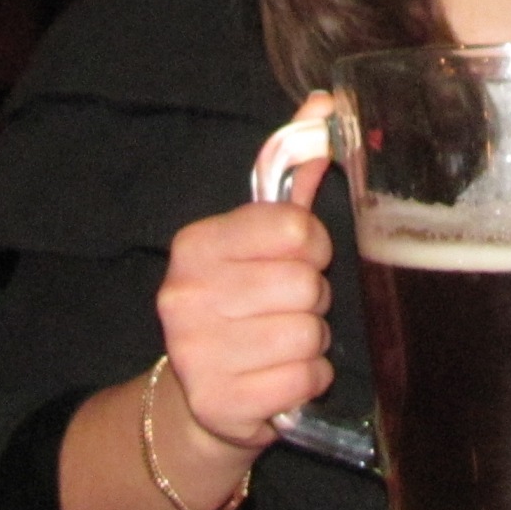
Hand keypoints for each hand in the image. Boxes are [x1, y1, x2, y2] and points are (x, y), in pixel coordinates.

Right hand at [154, 92, 339, 451]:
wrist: (201, 399)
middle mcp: (185, 295)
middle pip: (306, 285)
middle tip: (287, 309)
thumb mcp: (258, 239)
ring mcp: (196, 354)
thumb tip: (326, 106)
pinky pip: (306, 380)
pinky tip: (278, 379)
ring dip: (311, 343)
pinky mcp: (219, 403)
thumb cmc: (242, 303)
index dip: (312, 248)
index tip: (296, 260)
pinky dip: (306, 381)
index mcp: (195, 244)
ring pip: (310, 335)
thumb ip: (292, 173)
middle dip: (312, 299)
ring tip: (281, 343)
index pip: (295, 229)